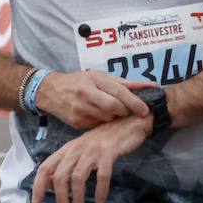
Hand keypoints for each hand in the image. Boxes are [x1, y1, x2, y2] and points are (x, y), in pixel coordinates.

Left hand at [32, 115, 151, 202]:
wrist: (127, 123)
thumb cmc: (103, 141)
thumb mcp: (80, 150)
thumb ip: (65, 164)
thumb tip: (49, 183)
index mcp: (67, 149)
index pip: (46, 167)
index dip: (38, 185)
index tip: (37, 202)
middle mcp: (76, 149)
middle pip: (60, 176)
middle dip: (61, 198)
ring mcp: (92, 151)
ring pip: (78, 178)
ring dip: (77, 198)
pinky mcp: (108, 153)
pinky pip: (102, 176)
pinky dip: (100, 190)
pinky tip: (100, 201)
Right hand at [35, 70, 151, 129]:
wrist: (51, 91)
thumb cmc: (80, 81)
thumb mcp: (100, 77)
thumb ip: (125, 83)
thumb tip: (151, 86)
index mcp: (95, 80)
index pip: (119, 93)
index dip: (134, 103)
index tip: (145, 110)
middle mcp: (86, 94)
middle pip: (114, 108)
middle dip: (125, 112)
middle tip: (128, 111)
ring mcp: (80, 109)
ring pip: (107, 119)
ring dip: (114, 118)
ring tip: (112, 112)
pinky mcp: (76, 123)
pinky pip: (98, 125)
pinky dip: (103, 122)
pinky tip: (99, 116)